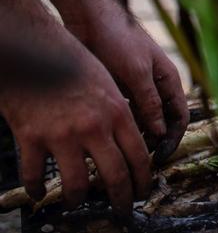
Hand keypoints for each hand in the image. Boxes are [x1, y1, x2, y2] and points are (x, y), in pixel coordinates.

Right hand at [0, 0, 150, 214]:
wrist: (37, 50)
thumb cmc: (76, 63)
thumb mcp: (110, 83)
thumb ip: (123, 113)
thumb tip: (139, 139)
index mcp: (118, 113)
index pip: (138, 157)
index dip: (142, 180)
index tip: (141, 192)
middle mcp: (94, 127)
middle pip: (115, 176)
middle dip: (121, 198)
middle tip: (122, 210)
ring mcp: (62, 134)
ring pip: (77, 184)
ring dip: (79, 199)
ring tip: (78, 204)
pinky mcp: (32, 137)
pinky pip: (35, 175)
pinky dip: (38, 189)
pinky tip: (40, 193)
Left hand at [5, 0, 187, 160]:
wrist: (90, 16)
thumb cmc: (119, 38)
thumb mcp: (136, 72)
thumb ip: (149, 102)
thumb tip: (160, 132)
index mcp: (169, 79)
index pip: (180, 117)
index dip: (172, 139)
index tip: (158, 158)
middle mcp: (156, 85)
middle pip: (162, 122)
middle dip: (155, 143)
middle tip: (138, 162)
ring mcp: (136, 87)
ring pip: (143, 121)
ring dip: (136, 137)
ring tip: (122, 154)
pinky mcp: (117, 87)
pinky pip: (124, 114)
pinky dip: (122, 127)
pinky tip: (109, 139)